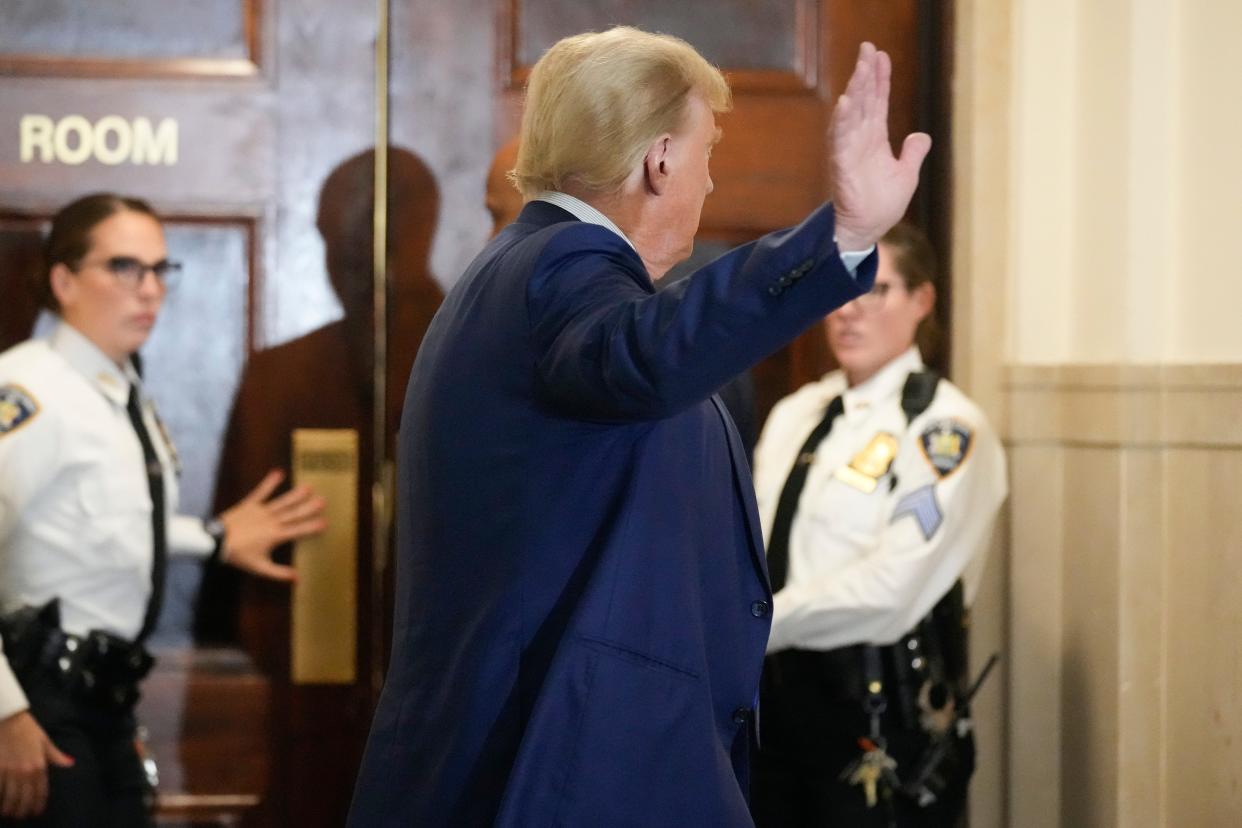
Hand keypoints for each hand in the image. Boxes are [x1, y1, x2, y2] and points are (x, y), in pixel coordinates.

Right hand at [0, 710, 73, 818]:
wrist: (10, 719)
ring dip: (10, 806)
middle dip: (23, 808)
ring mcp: (10, 770)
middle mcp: (26, 770)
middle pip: (25, 796)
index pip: (40, 789)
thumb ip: (55, 756)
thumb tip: (70, 763)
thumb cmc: (28, 729)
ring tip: (9, 813)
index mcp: (40, 765)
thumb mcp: (45, 741)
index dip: (38, 803)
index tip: (36, 812)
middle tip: (20, 816)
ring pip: (10, 795)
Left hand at [217, 469, 326, 581]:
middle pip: (293, 514)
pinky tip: (279, 473)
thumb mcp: (260, 567)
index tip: (325, 522)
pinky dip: (269, 483)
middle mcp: (272, 521)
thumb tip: (298, 578)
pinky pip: (261, 492)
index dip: (312, 527)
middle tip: (323, 501)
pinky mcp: (250, 504)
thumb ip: (280, 573)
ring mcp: (261, 511)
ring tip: (308, 487)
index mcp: (276, 536)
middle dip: (309, 508)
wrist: (216, 542)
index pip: (298, 531)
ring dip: (295, 495)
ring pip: (282, 502)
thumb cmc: (239, 556)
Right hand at [830, 42, 931, 251]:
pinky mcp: (842, 166)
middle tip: (867, 47)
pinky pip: (840, 139)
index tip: (880, 55)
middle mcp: (860, 140)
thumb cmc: (881, 205)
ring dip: (855, 91)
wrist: (867, 231)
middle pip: (864, 100)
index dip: (879, 78)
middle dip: (865, 73)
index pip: (877, 102)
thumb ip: (913, 153)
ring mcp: (849, 151)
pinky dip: (842, 121)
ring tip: (860, 69)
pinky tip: (845, 102)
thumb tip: (921, 135)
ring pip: (852, 115)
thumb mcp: (906, 175)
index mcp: (874, 139)